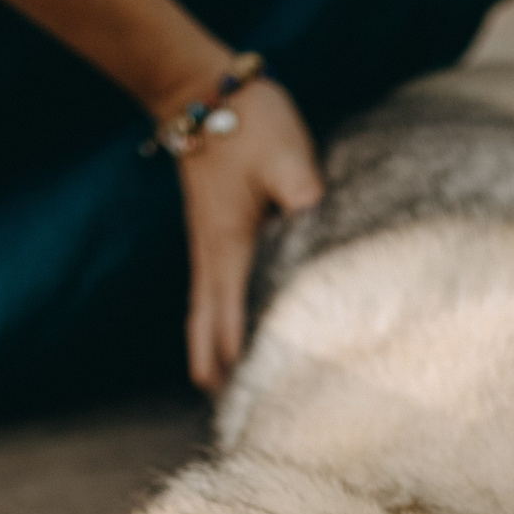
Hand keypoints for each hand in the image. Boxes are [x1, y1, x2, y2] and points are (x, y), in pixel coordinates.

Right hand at [177, 79, 321, 392]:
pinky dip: (214, 329)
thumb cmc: (246, 122)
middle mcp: (212, 259)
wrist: (199, 91)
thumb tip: (314, 218)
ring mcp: (208, 251)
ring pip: (204, 319)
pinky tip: (227, 345)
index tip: (249, 404)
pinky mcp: (213, 241)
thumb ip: (300, 189)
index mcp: (230, 248)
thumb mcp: (283, 151)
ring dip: (213, 357)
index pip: (230, 321)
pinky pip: (209, 299)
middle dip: (220, 376)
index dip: (237, 363)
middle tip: (238, 422)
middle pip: (208, 333)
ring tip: (227, 398)